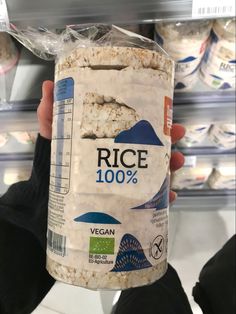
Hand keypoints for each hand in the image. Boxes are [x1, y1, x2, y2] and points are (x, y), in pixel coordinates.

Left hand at [37, 81, 184, 201]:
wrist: (52, 187)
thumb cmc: (58, 157)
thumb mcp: (55, 134)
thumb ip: (51, 114)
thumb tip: (49, 85)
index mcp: (113, 140)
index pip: (137, 128)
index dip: (155, 120)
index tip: (167, 115)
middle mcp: (124, 156)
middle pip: (153, 147)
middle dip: (170, 140)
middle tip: (178, 133)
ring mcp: (127, 176)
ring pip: (156, 171)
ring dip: (170, 166)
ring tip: (176, 163)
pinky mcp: (125, 196)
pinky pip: (148, 199)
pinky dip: (161, 198)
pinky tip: (168, 196)